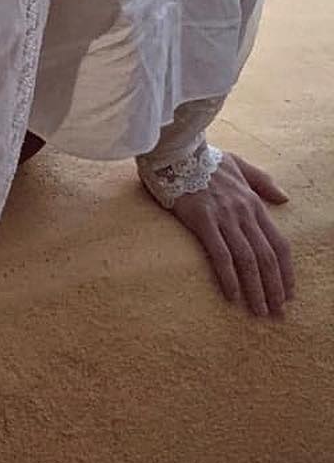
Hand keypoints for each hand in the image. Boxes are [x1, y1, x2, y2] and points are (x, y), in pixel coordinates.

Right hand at [165, 152, 293, 316]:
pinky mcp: (202, 219)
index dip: (286, 272)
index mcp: (253, 202)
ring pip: (247, 260)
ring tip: (259, 311)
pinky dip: (229, 277)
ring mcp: (223, 216)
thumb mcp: (239, 163)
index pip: (278, 244)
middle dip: (274, 288)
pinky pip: (220, 254)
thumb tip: (285, 197)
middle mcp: (243, 212)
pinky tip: (232, 296)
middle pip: (266, 257)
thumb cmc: (204, 158)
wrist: (174, 149)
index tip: (288, 294)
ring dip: (255, 289)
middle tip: (277, 313)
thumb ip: (262, 181)